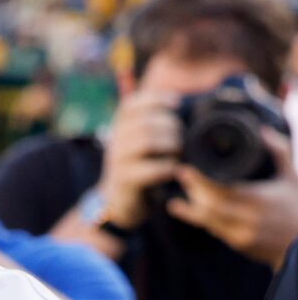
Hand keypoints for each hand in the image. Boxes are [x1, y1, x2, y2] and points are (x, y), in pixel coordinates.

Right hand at [95, 86, 185, 228]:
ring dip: (170, 145)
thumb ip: (155, 124)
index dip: (155, 99)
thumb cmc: (141, 166)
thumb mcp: (142, 142)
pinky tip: (173, 169)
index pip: (131, 105)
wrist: (120, 200)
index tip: (177, 102)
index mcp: (120, 128)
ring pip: (146, 142)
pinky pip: (149, 169)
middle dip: (170, 127)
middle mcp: (115, 142)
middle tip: (182, 138)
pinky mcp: (125, 180)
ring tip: (178, 152)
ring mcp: (117, 161)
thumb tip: (184, 104)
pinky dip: (167, 167)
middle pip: (144, 123)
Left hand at [167, 125, 297, 265]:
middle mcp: (248, 218)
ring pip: (207, 221)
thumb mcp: (291, 177)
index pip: (221, 190)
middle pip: (209, 206)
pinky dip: (205, 220)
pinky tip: (194, 213)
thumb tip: (263, 130)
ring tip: (178, 201)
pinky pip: (215, 231)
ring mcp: (242, 233)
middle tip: (182, 177)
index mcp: (260, 199)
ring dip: (192, 210)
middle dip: (192, 192)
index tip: (185, 170)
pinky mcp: (239, 244)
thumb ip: (279, 151)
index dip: (199, 181)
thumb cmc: (297, 206)